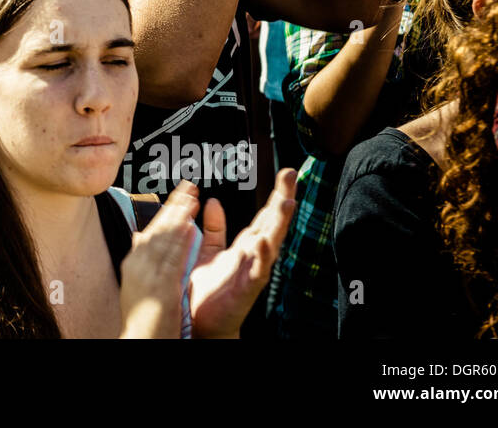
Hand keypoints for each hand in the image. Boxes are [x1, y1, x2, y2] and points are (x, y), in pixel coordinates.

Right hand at [118, 182, 199, 337]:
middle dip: (174, 206)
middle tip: (189, 186)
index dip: (167, 210)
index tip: (179, 195)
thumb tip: (140, 236)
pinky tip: (190, 227)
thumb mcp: (139, 283)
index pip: (151, 230)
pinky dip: (181, 240)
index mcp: (134, 263)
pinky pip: (172, 259)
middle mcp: (138, 265)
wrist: (140, 341)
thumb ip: (142, 258)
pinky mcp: (161, 287)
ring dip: (180, 216)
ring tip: (192, 198)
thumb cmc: (143, 317)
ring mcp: (148, 275)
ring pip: (165, 238)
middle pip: (158, 228)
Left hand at [189, 169, 296, 337]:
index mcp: (246, 246)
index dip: (275, 194)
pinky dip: (261, 257)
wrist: (205, 324)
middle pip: (272, 223)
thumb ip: (215, 228)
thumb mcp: (211, 252)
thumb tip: (212, 201)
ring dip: (279, 223)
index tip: (285, 173)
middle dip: (283, 199)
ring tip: (286, 202)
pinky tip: (263, 242)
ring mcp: (253, 271)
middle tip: (291, 176)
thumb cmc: (210, 290)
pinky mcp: (246, 288)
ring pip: (270, 243)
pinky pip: (256, 271)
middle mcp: (253, 256)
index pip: (264, 215)